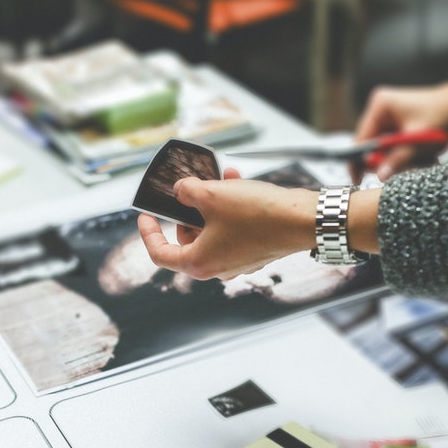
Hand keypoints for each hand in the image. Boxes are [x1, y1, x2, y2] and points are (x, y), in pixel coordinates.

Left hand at [139, 168, 315, 280]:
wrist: (301, 220)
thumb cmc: (258, 215)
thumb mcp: (211, 195)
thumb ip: (186, 191)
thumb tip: (181, 191)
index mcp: (199, 263)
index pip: (160, 254)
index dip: (148, 233)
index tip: (146, 216)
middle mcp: (217, 269)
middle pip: (188, 239)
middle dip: (188, 210)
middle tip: (191, 189)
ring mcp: (237, 262)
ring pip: (212, 230)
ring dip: (213, 204)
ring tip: (221, 178)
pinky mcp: (254, 252)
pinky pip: (233, 230)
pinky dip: (230, 210)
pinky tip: (237, 184)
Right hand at [353, 83, 447, 178]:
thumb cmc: (445, 113)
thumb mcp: (419, 138)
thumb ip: (398, 158)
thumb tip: (380, 175)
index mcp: (380, 106)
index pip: (361, 139)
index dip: (358, 160)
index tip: (358, 178)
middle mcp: (381, 110)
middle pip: (371, 146)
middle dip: (385, 161)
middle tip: (400, 171)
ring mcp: (389, 119)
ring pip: (384, 150)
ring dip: (399, 160)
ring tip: (420, 159)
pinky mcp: (399, 127)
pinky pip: (395, 149)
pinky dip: (406, 156)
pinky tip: (421, 156)